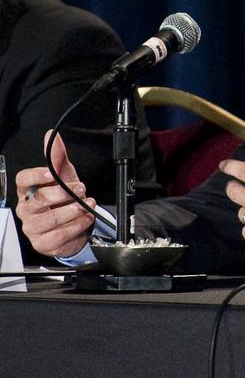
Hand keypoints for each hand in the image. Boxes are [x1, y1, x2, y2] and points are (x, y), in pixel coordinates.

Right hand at [14, 132, 96, 258]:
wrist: (74, 226)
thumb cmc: (64, 200)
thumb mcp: (65, 176)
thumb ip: (57, 157)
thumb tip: (52, 135)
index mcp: (28, 191)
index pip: (23, 180)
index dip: (36, 176)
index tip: (51, 173)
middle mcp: (26, 209)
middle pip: (40, 199)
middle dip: (64, 193)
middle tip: (81, 189)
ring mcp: (32, 227)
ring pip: (51, 219)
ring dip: (73, 211)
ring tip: (87, 205)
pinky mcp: (43, 243)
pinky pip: (59, 235)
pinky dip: (77, 226)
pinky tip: (86, 219)